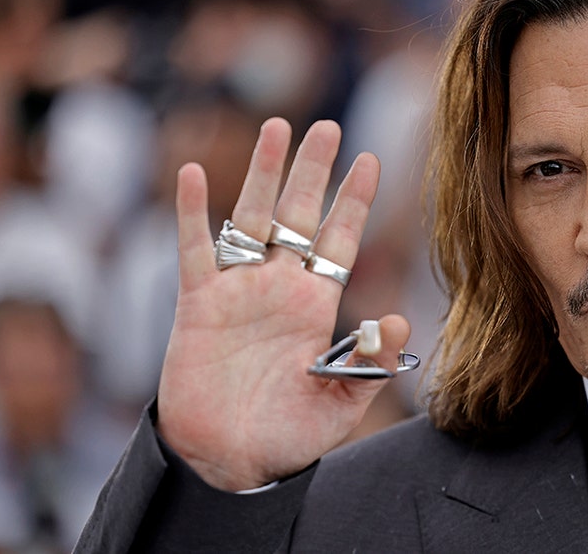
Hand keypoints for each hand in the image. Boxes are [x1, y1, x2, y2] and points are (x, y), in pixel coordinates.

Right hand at [157, 118, 411, 491]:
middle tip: (328, 126)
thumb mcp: (340, 404)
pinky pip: (194, 250)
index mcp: (317, 305)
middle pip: (300, 215)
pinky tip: (191, 172)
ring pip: (250, 217)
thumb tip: (397, 320)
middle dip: (313, 171)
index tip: (372, 159)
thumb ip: (368, 364)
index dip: (354, 200)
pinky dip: (191, 212)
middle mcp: (280, 287)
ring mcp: (239, 291)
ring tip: (276, 127)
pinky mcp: (198, 305)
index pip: (341, 240)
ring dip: (262, 173)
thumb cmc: (287, 436)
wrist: (228, 460)